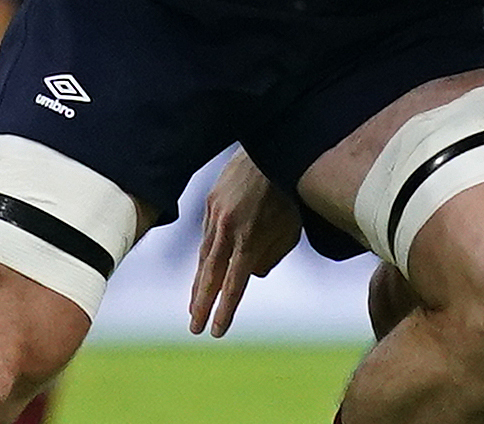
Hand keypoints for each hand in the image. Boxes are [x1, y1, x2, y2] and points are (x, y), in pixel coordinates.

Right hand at [188, 151, 300, 336]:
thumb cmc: (289, 194)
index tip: (215, 331)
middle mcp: (227, 229)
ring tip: (195, 304)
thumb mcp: (289, 231)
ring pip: (204, 255)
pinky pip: (206, 234)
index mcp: (249, 239)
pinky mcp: (210, 202)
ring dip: (199, 282)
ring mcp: (215, 215)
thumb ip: (269, 257)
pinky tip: (203, 268)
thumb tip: (250, 274)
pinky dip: (205, 254)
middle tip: (194, 327)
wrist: (273, 151)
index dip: (224, 309)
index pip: (233, 284)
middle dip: (201, 304)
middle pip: (210, 275)